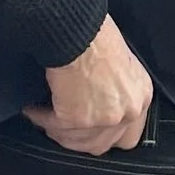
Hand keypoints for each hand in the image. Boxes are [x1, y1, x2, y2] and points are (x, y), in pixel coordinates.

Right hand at [25, 17, 153, 155]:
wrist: (77, 30)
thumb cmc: (96, 34)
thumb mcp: (122, 62)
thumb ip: (117, 89)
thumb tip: (98, 100)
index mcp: (142, 97)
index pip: (129, 135)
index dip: (107, 134)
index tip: (90, 128)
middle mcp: (128, 112)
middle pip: (103, 144)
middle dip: (81, 139)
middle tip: (64, 128)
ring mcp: (104, 119)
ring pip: (76, 141)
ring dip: (57, 130)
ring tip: (43, 116)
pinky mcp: (77, 120)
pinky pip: (54, 127)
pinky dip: (41, 118)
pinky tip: (32, 110)